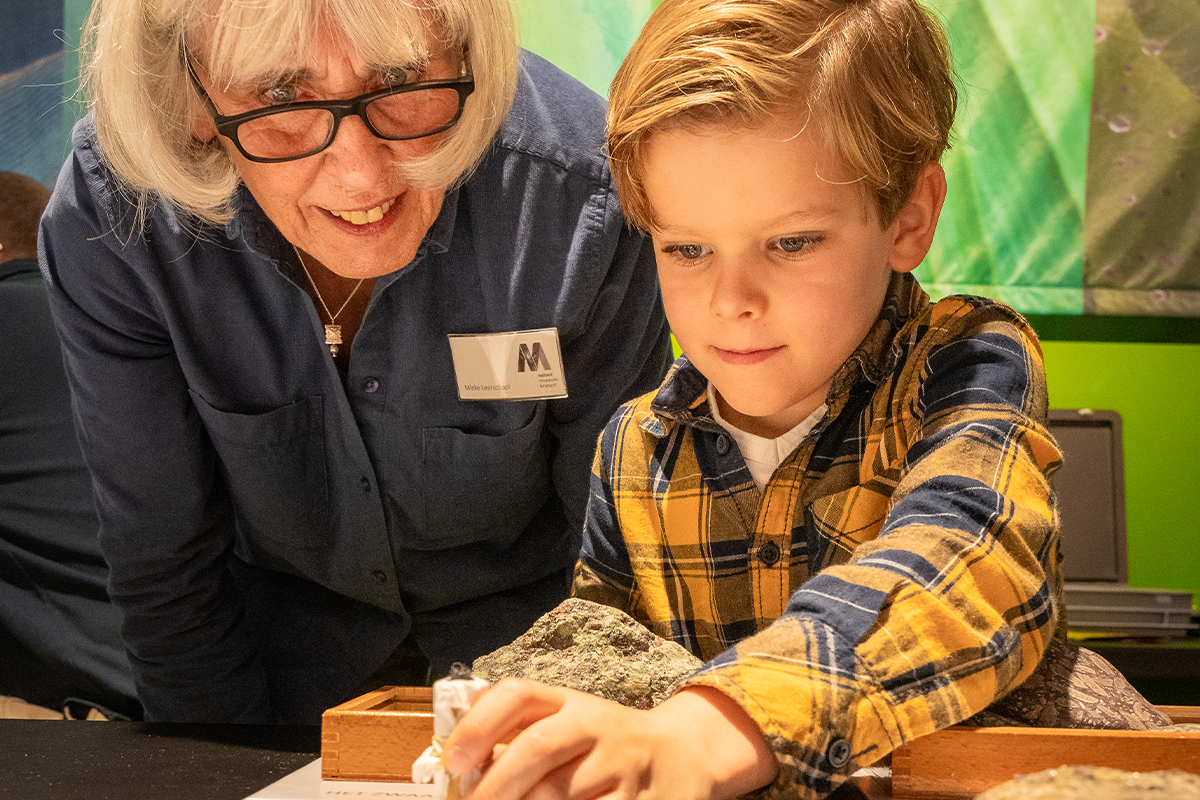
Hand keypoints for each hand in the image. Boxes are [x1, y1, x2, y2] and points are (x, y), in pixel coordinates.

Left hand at [443, 678, 776, 799]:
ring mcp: (623, 766)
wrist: (686, 756)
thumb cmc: (606, 745)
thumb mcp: (568, 723)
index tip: (453, 761)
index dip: (480, 724)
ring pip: (561, 793)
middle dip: (498, 784)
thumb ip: (520, 732)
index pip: (519, 695)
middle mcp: (598, 726)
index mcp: (572, 702)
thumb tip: (463, 762)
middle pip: (539, 746)